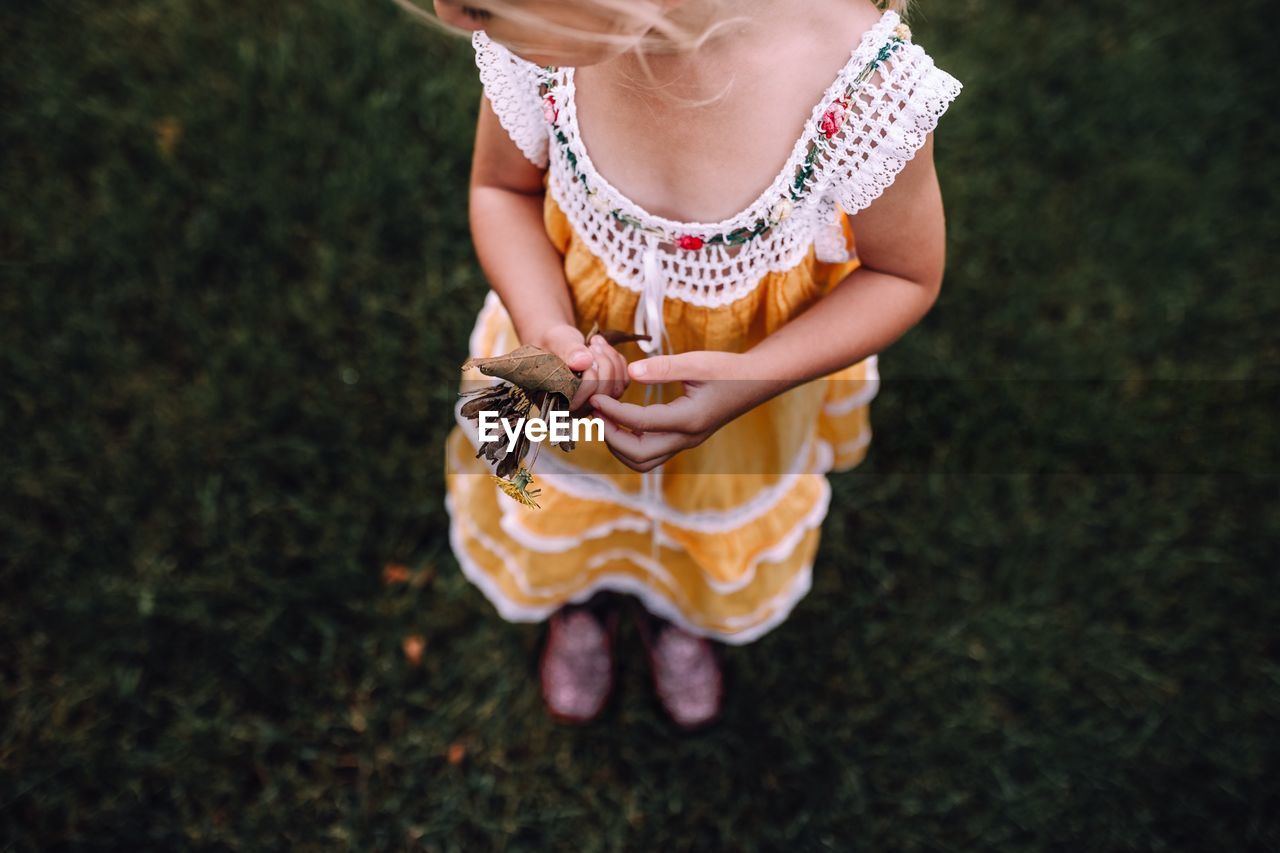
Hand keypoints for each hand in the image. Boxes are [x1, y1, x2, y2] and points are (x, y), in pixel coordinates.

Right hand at [535, 324, 629, 411]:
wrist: (559, 342)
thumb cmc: (553, 342)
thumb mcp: (556, 341)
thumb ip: (568, 351)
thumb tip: (584, 362)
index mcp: (558, 402)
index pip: (581, 401)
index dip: (590, 376)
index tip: (586, 351)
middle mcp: (577, 408)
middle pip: (602, 396)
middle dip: (604, 364)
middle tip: (593, 344)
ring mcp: (594, 402)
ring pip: (616, 389)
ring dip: (612, 360)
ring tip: (596, 342)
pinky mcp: (607, 393)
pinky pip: (623, 381)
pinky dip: (618, 361)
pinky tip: (604, 347)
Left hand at [589, 351, 770, 472]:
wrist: (756, 383)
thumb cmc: (727, 369)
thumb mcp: (696, 362)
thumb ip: (662, 367)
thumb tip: (630, 372)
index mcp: (689, 420)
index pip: (639, 423)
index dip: (612, 411)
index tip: (595, 397)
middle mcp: (687, 438)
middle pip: (637, 456)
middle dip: (611, 437)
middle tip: (597, 413)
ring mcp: (686, 443)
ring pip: (643, 462)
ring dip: (619, 446)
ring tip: (606, 419)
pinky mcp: (683, 440)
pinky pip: (651, 454)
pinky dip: (630, 444)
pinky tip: (621, 421)